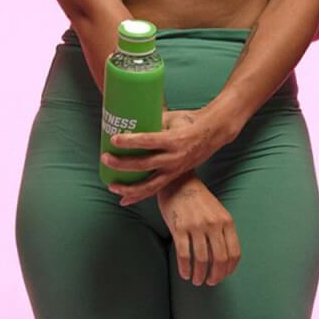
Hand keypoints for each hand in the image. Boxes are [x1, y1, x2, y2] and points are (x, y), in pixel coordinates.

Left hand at [105, 108, 239, 205]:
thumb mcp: (171, 117)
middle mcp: (175, 157)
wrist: (213, 133)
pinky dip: (139, 196)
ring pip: (149, 184)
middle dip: (122, 164)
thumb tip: (126, 119)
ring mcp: (175, 170)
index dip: (130, 141)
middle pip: (144, 164)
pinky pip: (155, 189)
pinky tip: (124, 200)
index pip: (149, 141)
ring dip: (129, 187)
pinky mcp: (174, 176)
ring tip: (111, 186)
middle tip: (105, 158)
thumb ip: (151, 122)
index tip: (114, 139)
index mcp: (174, 140)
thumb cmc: (188, 121)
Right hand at [156, 176, 239, 285]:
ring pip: (201, 259)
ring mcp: (196, 226)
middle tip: (210, 282)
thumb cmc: (199, 200)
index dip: (229, 269)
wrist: (178, 182)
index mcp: (226, 221)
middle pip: (219, 259)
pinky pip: (184, 254)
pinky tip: (184, 274)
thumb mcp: (218, 212)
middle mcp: (213, 224)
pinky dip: (185, 268)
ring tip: (197, 281)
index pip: (234, 253)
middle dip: (216, 275)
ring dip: (200, 274)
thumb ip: (223, 231)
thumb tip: (223, 259)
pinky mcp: (179, 228)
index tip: (223, 276)